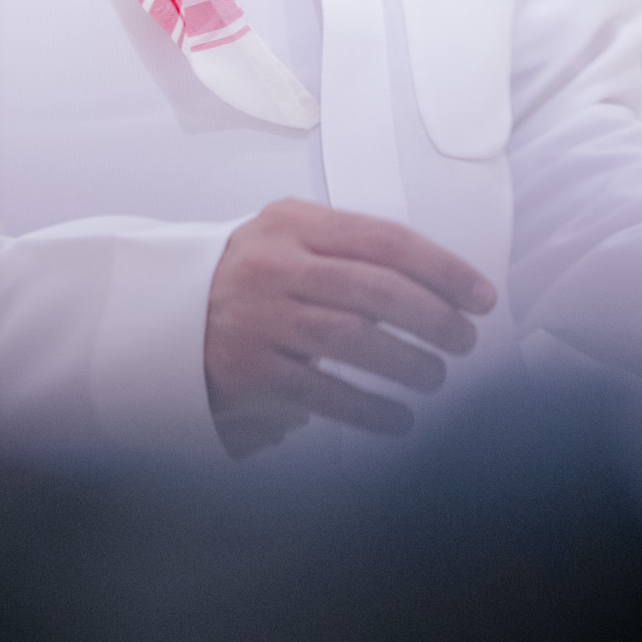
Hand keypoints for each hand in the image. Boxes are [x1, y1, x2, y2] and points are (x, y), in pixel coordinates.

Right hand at [205, 198, 497, 457]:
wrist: (160, 318)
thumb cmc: (247, 279)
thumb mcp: (288, 242)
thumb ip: (349, 251)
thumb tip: (436, 288)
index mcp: (293, 223)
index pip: (384, 239)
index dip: (441, 269)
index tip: (480, 295)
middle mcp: (275, 264)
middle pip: (375, 288)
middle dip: (433, 317)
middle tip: (466, 340)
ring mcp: (260, 318)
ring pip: (353, 339)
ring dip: (407, 363)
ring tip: (437, 379)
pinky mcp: (249, 371)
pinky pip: (324, 392)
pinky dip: (370, 408)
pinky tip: (399, 419)